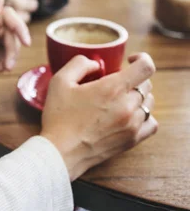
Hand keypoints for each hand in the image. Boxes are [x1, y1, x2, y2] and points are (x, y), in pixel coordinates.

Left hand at [0, 0, 31, 99]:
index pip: (6, 13)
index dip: (18, 27)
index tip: (26, 42)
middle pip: (12, 28)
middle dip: (13, 46)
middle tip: (8, 63)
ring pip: (13, 39)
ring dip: (11, 55)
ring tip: (3, 67)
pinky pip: (10, 48)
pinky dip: (9, 59)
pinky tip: (0, 68)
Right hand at [41, 54, 158, 180]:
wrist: (60, 152)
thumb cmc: (59, 117)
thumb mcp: (59, 82)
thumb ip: (79, 64)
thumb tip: (95, 64)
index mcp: (112, 88)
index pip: (145, 67)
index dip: (141, 59)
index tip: (130, 61)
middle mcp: (128, 105)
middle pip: (146, 84)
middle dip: (132, 80)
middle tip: (114, 84)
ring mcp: (133, 124)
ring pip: (149, 103)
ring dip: (137, 97)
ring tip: (118, 100)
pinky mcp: (132, 139)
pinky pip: (151, 123)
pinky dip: (144, 116)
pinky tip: (129, 115)